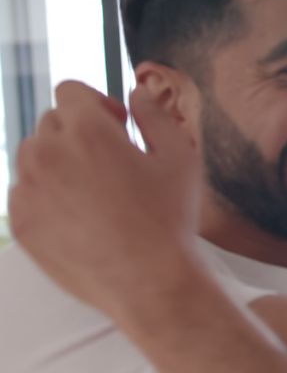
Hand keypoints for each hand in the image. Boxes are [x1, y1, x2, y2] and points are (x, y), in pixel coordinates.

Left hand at [8, 81, 200, 315]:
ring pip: (33, 154)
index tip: (118, 127)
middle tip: (112, 163)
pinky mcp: (21, 221)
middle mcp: (48, 154)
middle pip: (51, 120)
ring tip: (94, 190)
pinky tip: (81, 214)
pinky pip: (25, 190)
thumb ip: (154, 115)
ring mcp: (28, 189)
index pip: (70, 90)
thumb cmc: (170, 219)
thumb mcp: (180, 158)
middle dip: (78, 132)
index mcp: (88, 131)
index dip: (97, 103)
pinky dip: (46, 193)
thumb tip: (135, 92)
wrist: (150, 282)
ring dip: (59, 160)